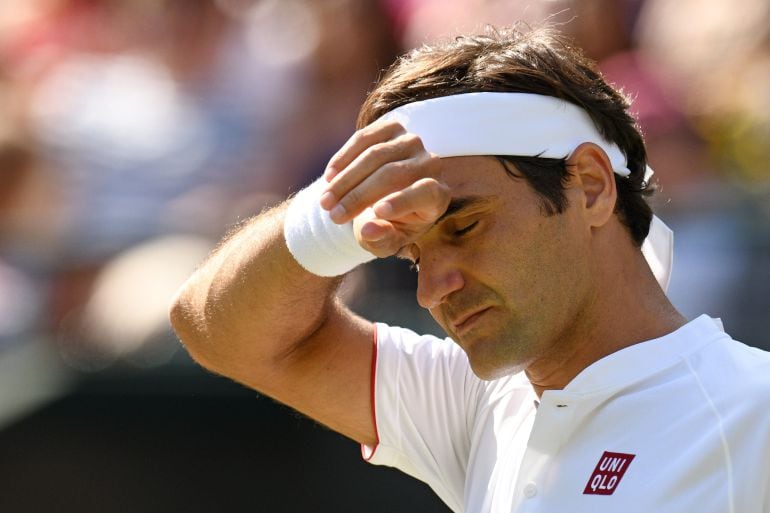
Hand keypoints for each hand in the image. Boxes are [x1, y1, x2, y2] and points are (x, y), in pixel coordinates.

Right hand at [319, 120, 450, 257]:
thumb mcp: (387, 242)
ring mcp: (412, 143)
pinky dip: (343, 158)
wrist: (382, 198)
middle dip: (358, 196)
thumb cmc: (389, 225)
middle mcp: (431, 165)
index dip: (403, 200)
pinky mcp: (392, 128)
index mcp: (437, 196)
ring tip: (325, 201)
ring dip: (345, 180)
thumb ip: (381, 240)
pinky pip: (364, 139)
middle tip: (333, 216)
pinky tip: (329, 178)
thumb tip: (369, 230)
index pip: (425, 192)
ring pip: (374, 155)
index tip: (378, 212)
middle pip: (393, 174)